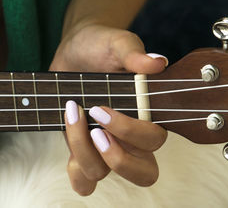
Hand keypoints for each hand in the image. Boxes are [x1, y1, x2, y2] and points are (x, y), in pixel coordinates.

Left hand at [49, 24, 167, 194]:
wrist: (75, 51)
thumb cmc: (101, 47)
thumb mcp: (116, 44)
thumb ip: (134, 53)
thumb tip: (157, 62)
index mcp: (148, 115)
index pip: (154, 140)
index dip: (129, 132)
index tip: (100, 108)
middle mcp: (132, 138)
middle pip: (143, 173)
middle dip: (117, 157)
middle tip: (96, 130)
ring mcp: (106, 147)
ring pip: (104, 174)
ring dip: (83, 151)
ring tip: (72, 115)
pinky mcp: (83, 150)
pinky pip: (84, 182)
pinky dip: (74, 171)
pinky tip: (70, 135)